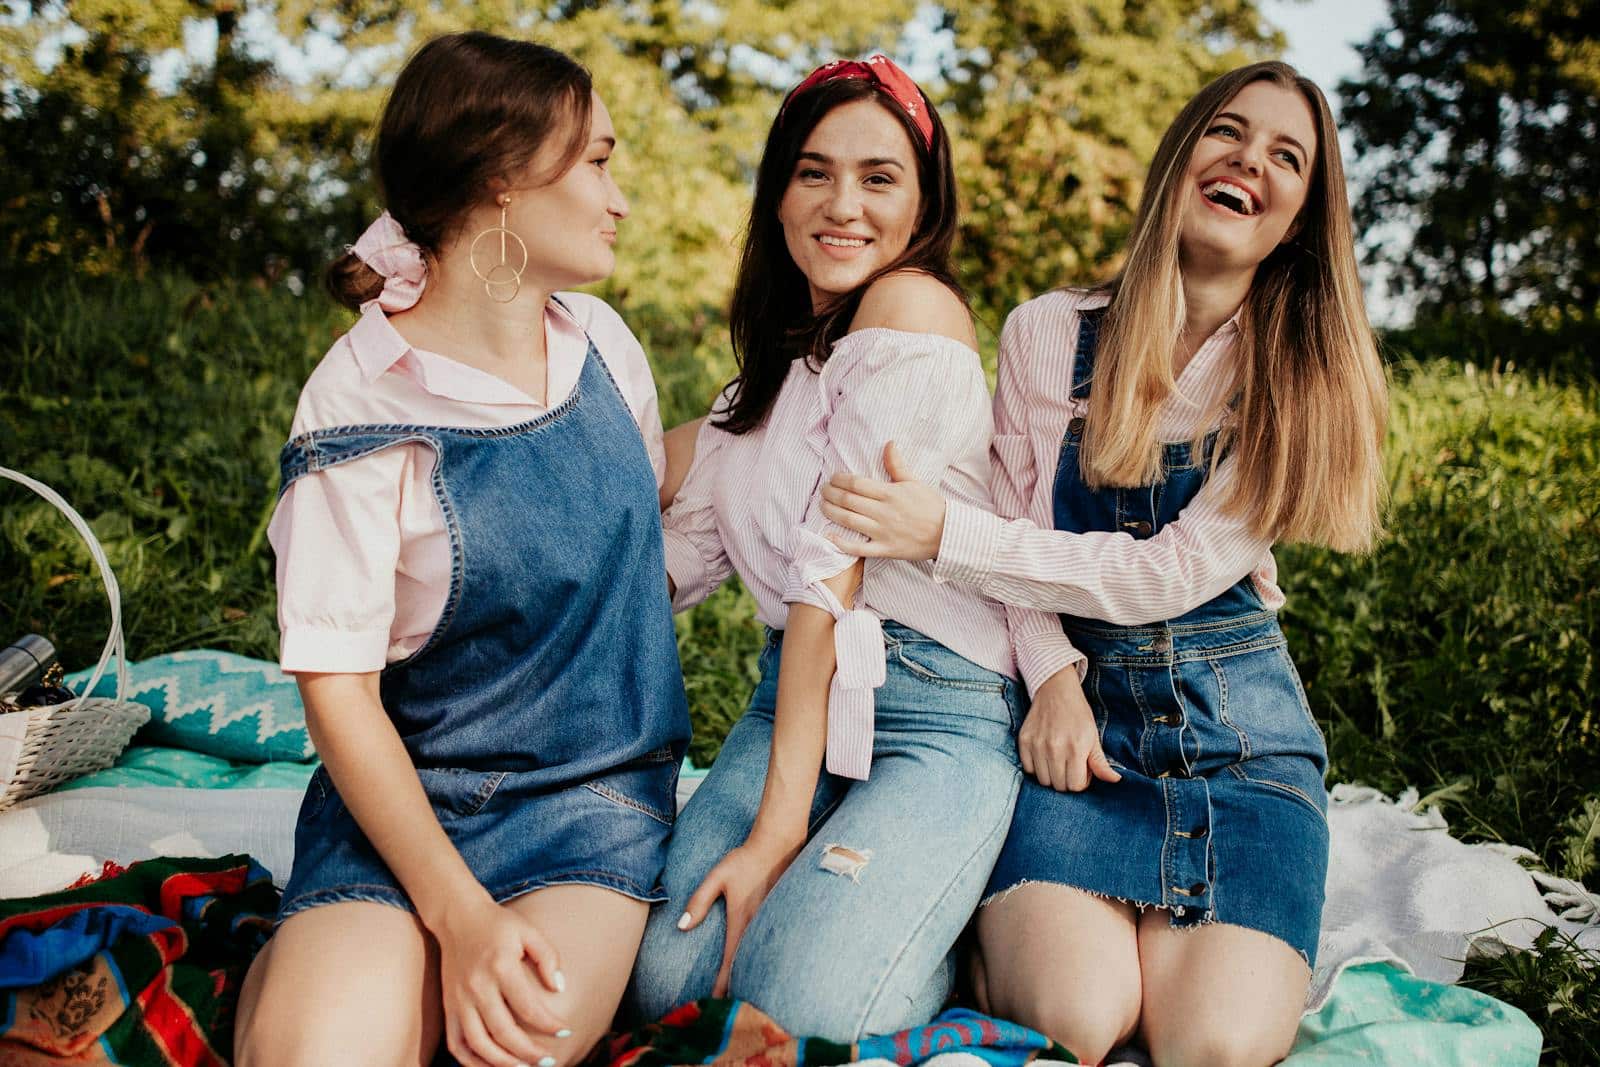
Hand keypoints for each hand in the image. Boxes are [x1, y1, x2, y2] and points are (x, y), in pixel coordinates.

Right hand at [435, 894, 568, 1066]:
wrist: (457, 918)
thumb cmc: (498, 925)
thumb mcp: (528, 931)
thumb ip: (548, 957)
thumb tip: (559, 989)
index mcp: (500, 966)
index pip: (528, 1006)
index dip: (548, 1024)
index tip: (565, 1032)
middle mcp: (477, 986)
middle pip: (503, 1031)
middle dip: (528, 1053)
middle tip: (548, 1061)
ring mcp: (459, 1000)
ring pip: (478, 1044)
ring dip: (501, 1063)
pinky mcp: (449, 1007)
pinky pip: (457, 1045)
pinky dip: (472, 1062)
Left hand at [677, 834, 799, 996]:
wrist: (778, 844)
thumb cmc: (745, 860)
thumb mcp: (717, 877)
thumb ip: (699, 901)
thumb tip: (682, 926)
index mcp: (742, 921)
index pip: (731, 962)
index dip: (723, 985)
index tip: (715, 1004)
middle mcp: (758, 927)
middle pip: (748, 967)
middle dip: (738, 989)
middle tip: (726, 1011)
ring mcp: (771, 924)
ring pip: (760, 959)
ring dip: (752, 978)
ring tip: (743, 998)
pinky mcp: (778, 919)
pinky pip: (768, 948)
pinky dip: (762, 963)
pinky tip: (760, 971)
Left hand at [820, 441, 945, 560]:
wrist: (948, 534)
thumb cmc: (931, 506)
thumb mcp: (914, 482)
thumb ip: (897, 464)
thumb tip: (889, 443)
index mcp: (890, 493)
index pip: (856, 483)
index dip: (840, 479)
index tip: (833, 478)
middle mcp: (883, 512)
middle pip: (848, 500)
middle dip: (830, 493)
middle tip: (823, 490)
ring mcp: (882, 532)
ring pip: (848, 521)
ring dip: (830, 512)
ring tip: (822, 505)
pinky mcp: (885, 549)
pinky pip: (858, 548)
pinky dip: (841, 543)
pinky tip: (829, 536)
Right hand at [1018, 668, 1122, 791]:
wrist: (1056, 690)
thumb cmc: (1078, 714)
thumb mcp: (1093, 736)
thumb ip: (1100, 762)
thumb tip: (1115, 780)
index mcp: (1076, 748)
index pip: (1075, 786)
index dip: (1081, 781)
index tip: (1082, 769)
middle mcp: (1055, 748)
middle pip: (1059, 786)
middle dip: (1067, 780)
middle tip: (1070, 764)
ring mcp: (1037, 745)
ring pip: (1043, 780)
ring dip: (1051, 775)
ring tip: (1058, 760)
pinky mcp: (1024, 741)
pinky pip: (1028, 769)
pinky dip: (1036, 767)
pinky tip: (1044, 756)